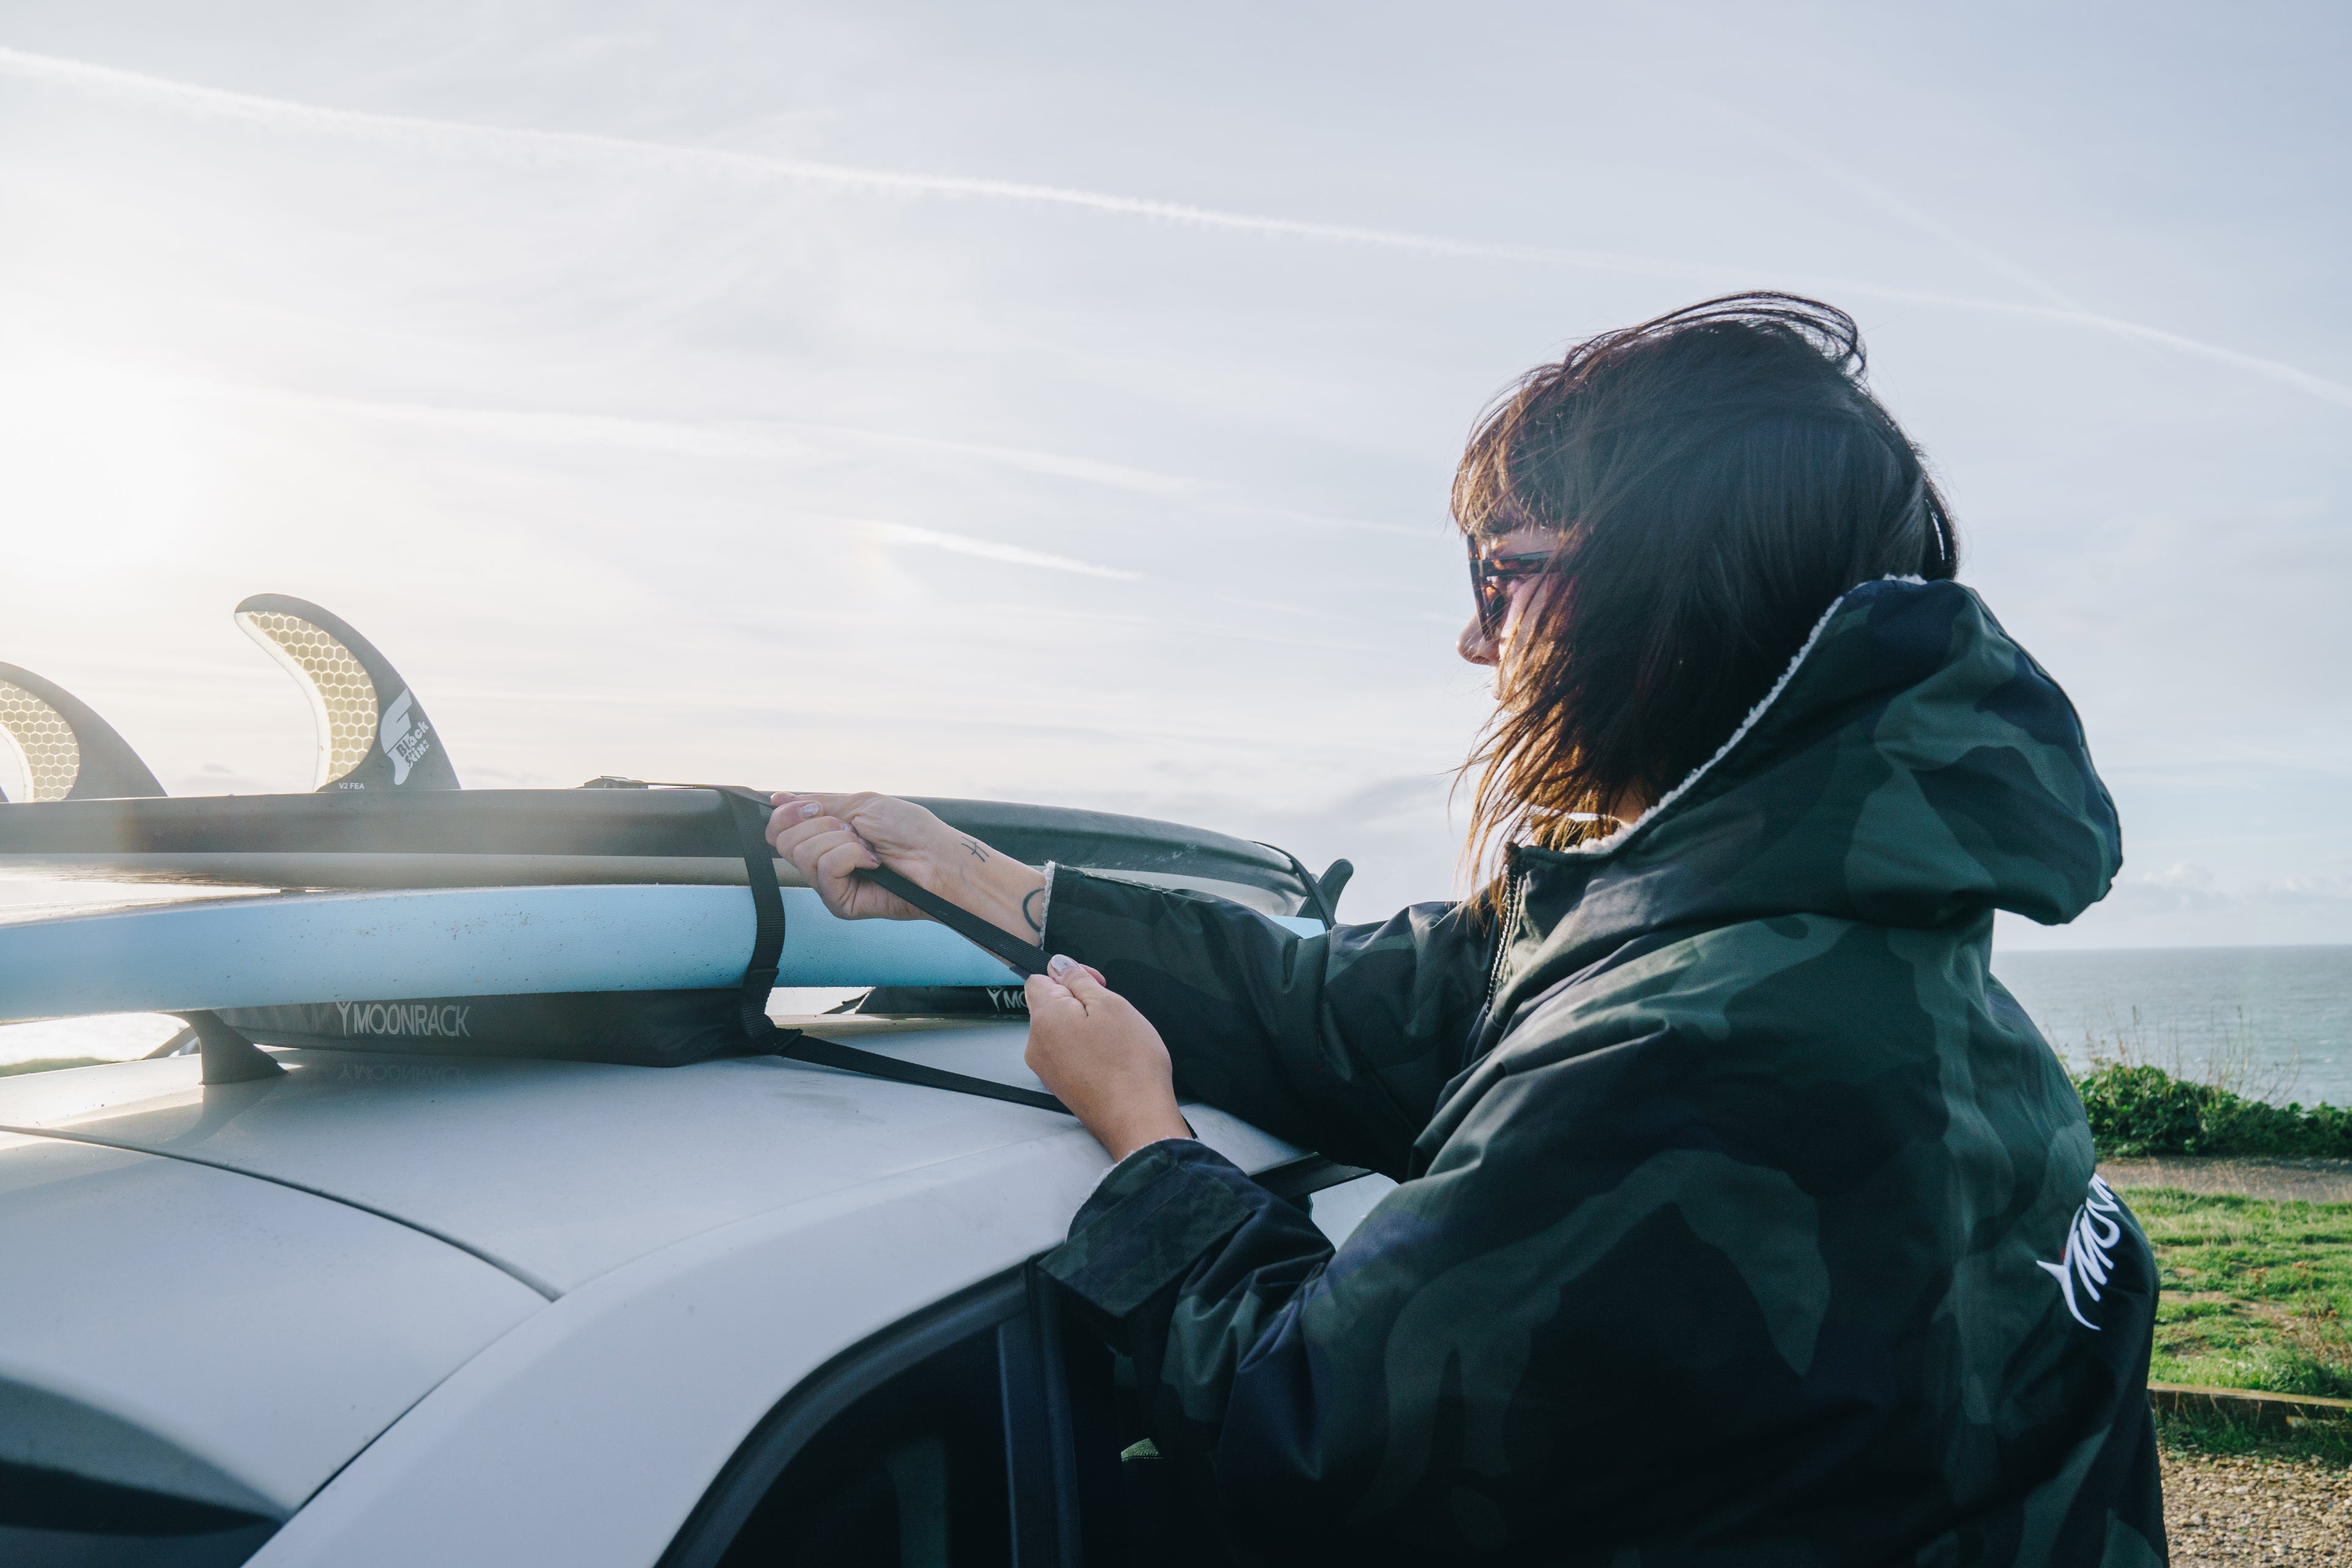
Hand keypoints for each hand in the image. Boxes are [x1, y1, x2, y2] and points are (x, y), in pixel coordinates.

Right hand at [766, 791, 1048, 941]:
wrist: (939, 857)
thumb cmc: (910, 831)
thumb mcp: (860, 805)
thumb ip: (817, 802)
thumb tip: (777, 797)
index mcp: (823, 838)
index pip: (779, 829)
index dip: (790, 813)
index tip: (815, 806)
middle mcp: (821, 863)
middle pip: (785, 840)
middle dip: (823, 824)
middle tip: (857, 832)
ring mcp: (829, 886)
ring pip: (803, 852)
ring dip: (842, 840)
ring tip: (869, 848)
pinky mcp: (840, 904)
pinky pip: (825, 868)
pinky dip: (852, 856)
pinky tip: (873, 864)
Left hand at [1024, 956, 1191, 1161]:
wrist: (1136, 1119)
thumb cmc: (1129, 1066)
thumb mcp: (1111, 1004)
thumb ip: (1079, 980)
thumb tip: (1060, 965)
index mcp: (1045, 1018)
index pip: (1039, 979)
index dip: (1069, 976)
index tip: (1095, 984)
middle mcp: (1037, 1044)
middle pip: (1051, 1006)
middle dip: (1080, 1002)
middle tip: (1112, 1014)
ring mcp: (1047, 1069)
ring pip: (1062, 1031)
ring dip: (1086, 1028)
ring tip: (1115, 1041)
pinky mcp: (1060, 1085)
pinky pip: (1069, 1055)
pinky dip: (1088, 1051)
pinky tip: (1111, 1059)